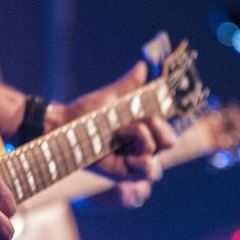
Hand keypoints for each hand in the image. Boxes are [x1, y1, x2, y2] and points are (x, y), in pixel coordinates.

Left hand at [46, 61, 175, 180]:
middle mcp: (142, 143)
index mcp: (143, 125)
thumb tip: (143, 66)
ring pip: (158, 150)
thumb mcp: (112, 96)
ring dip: (144, 138)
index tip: (169, 106)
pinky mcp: (125, 172)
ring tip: (120, 132)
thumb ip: (130, 84)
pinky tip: (126, 151)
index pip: (169, 122)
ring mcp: (134, 158)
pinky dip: (142, 160)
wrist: (66, 125)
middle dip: (160, 127)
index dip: (173, 114)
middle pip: (169, 139)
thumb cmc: (86, 112)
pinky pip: (146, 170)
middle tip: (143, 120)